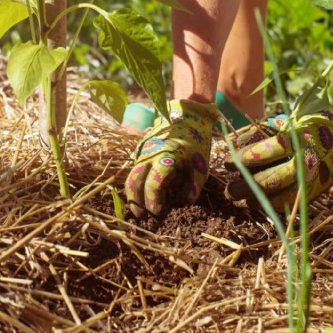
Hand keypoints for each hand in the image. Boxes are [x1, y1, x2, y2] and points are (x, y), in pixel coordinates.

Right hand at [125, 99, 218, 216]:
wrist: (185, 115)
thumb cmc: (196, 140)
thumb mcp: (201, 163)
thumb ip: (195, 184)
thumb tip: (186, 203)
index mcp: (165, 157)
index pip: (153, 184)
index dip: (153, 201)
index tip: (157, 213)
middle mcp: (149, 154)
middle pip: (133, 181)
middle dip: (135, 202)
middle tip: (141, 216)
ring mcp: (142, 151)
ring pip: (131, 175)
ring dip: (133, 194)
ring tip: (140, 208)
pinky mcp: (140, 149)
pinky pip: (135, 169)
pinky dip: (137, 182)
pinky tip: (144, 192)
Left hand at [224, 105, 332, 208]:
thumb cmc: (313, 122)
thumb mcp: (287, 121)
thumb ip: (260, 132)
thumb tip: (232, 143)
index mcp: (296, 139)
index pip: (262, 153)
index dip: (241, 160)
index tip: (226, 162)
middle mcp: (304, 161)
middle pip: (268, 180)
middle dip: (244, 187)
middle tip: (228, 190)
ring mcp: (313, 178)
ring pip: (279, 196)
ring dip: (256, 200)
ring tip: (239, 200)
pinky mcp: (317, 190)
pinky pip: (292, 202)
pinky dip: (273, 206)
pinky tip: (260, 204)